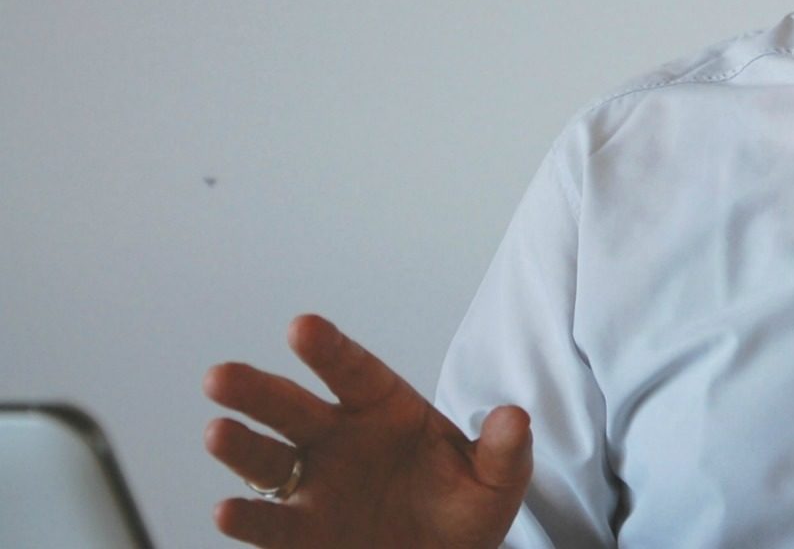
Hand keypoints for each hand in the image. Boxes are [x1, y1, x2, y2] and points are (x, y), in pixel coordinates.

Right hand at [203, 314, 530, 547]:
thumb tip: (514, 418)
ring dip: (240, 447)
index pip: (354, 371)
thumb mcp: (496, 478)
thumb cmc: (463, 505)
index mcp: (383, 408)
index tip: (302, 327)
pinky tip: (228, 511)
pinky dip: (249, 518)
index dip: (328, 349)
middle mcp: (337, 438)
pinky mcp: (301, 532)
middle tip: (220, 377)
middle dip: (256, 391)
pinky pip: (270, 523)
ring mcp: (314, 484)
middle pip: (292, 408)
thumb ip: (504, 449)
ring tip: (218, 433)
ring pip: (267, 460)